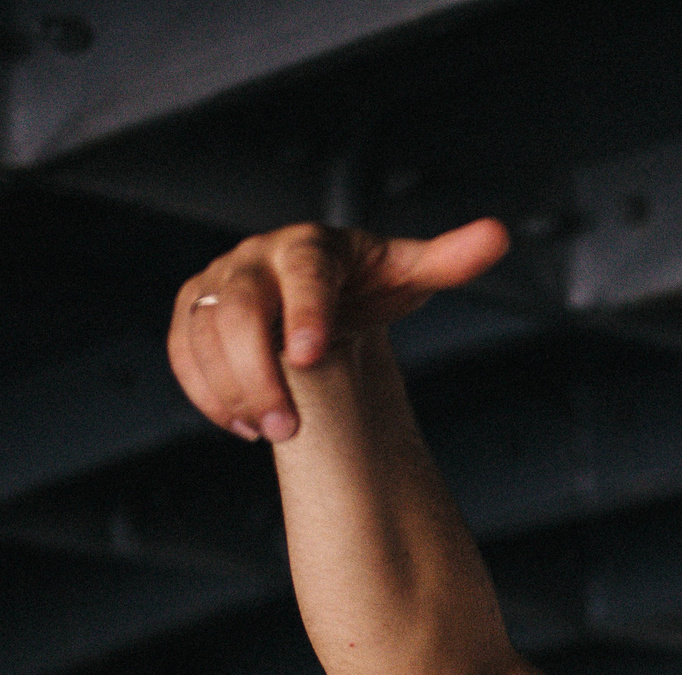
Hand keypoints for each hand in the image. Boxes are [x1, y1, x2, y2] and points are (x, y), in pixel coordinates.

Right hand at [168, 217, 510, 443]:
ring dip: (233, 391)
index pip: (303, 271)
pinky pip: (183, 353)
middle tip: (288, 431)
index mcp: (309, 246)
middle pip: (240, 310)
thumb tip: (498, 236)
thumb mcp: (406, 274)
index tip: (310, 357)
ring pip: (205, 336)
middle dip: (259, 373)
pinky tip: (244, 424)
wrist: (320, 294)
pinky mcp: (192, 314)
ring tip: (273, 432)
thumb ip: (448, 259)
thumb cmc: (365, 285)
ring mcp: (217, 284)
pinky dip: (207, 393)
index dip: (305, 311)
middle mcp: (256, 259)